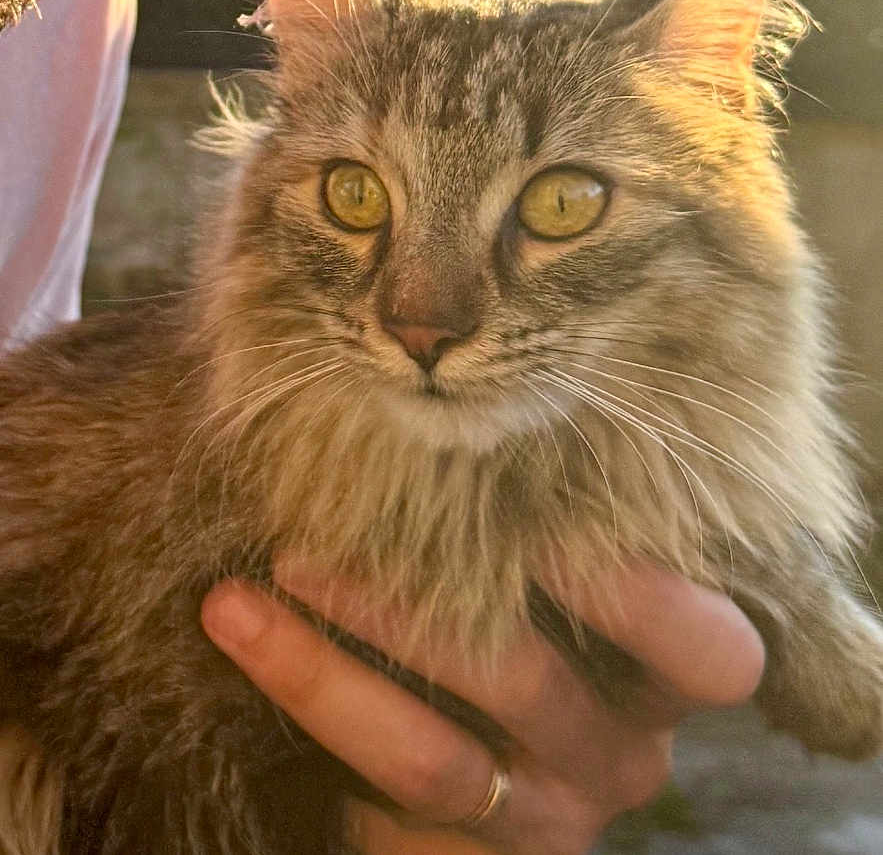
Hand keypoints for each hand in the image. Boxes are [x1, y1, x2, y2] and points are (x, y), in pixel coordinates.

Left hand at [201, 562, 763, 854]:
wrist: (512, 778)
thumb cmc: (543, 638)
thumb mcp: (567, 599)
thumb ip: (548, 540)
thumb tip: (463, 425)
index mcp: (662, 685)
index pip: (706, 651)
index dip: (636, 596)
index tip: (535, 520)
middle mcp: (617, 755)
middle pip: (527, 683)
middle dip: (409, 607)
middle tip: (314, 536)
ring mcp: (542, 818)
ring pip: (431, 757)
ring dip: (327, 670)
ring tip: (244, 597)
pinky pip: (382, 808)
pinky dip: (313, 715)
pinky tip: (251, 647)